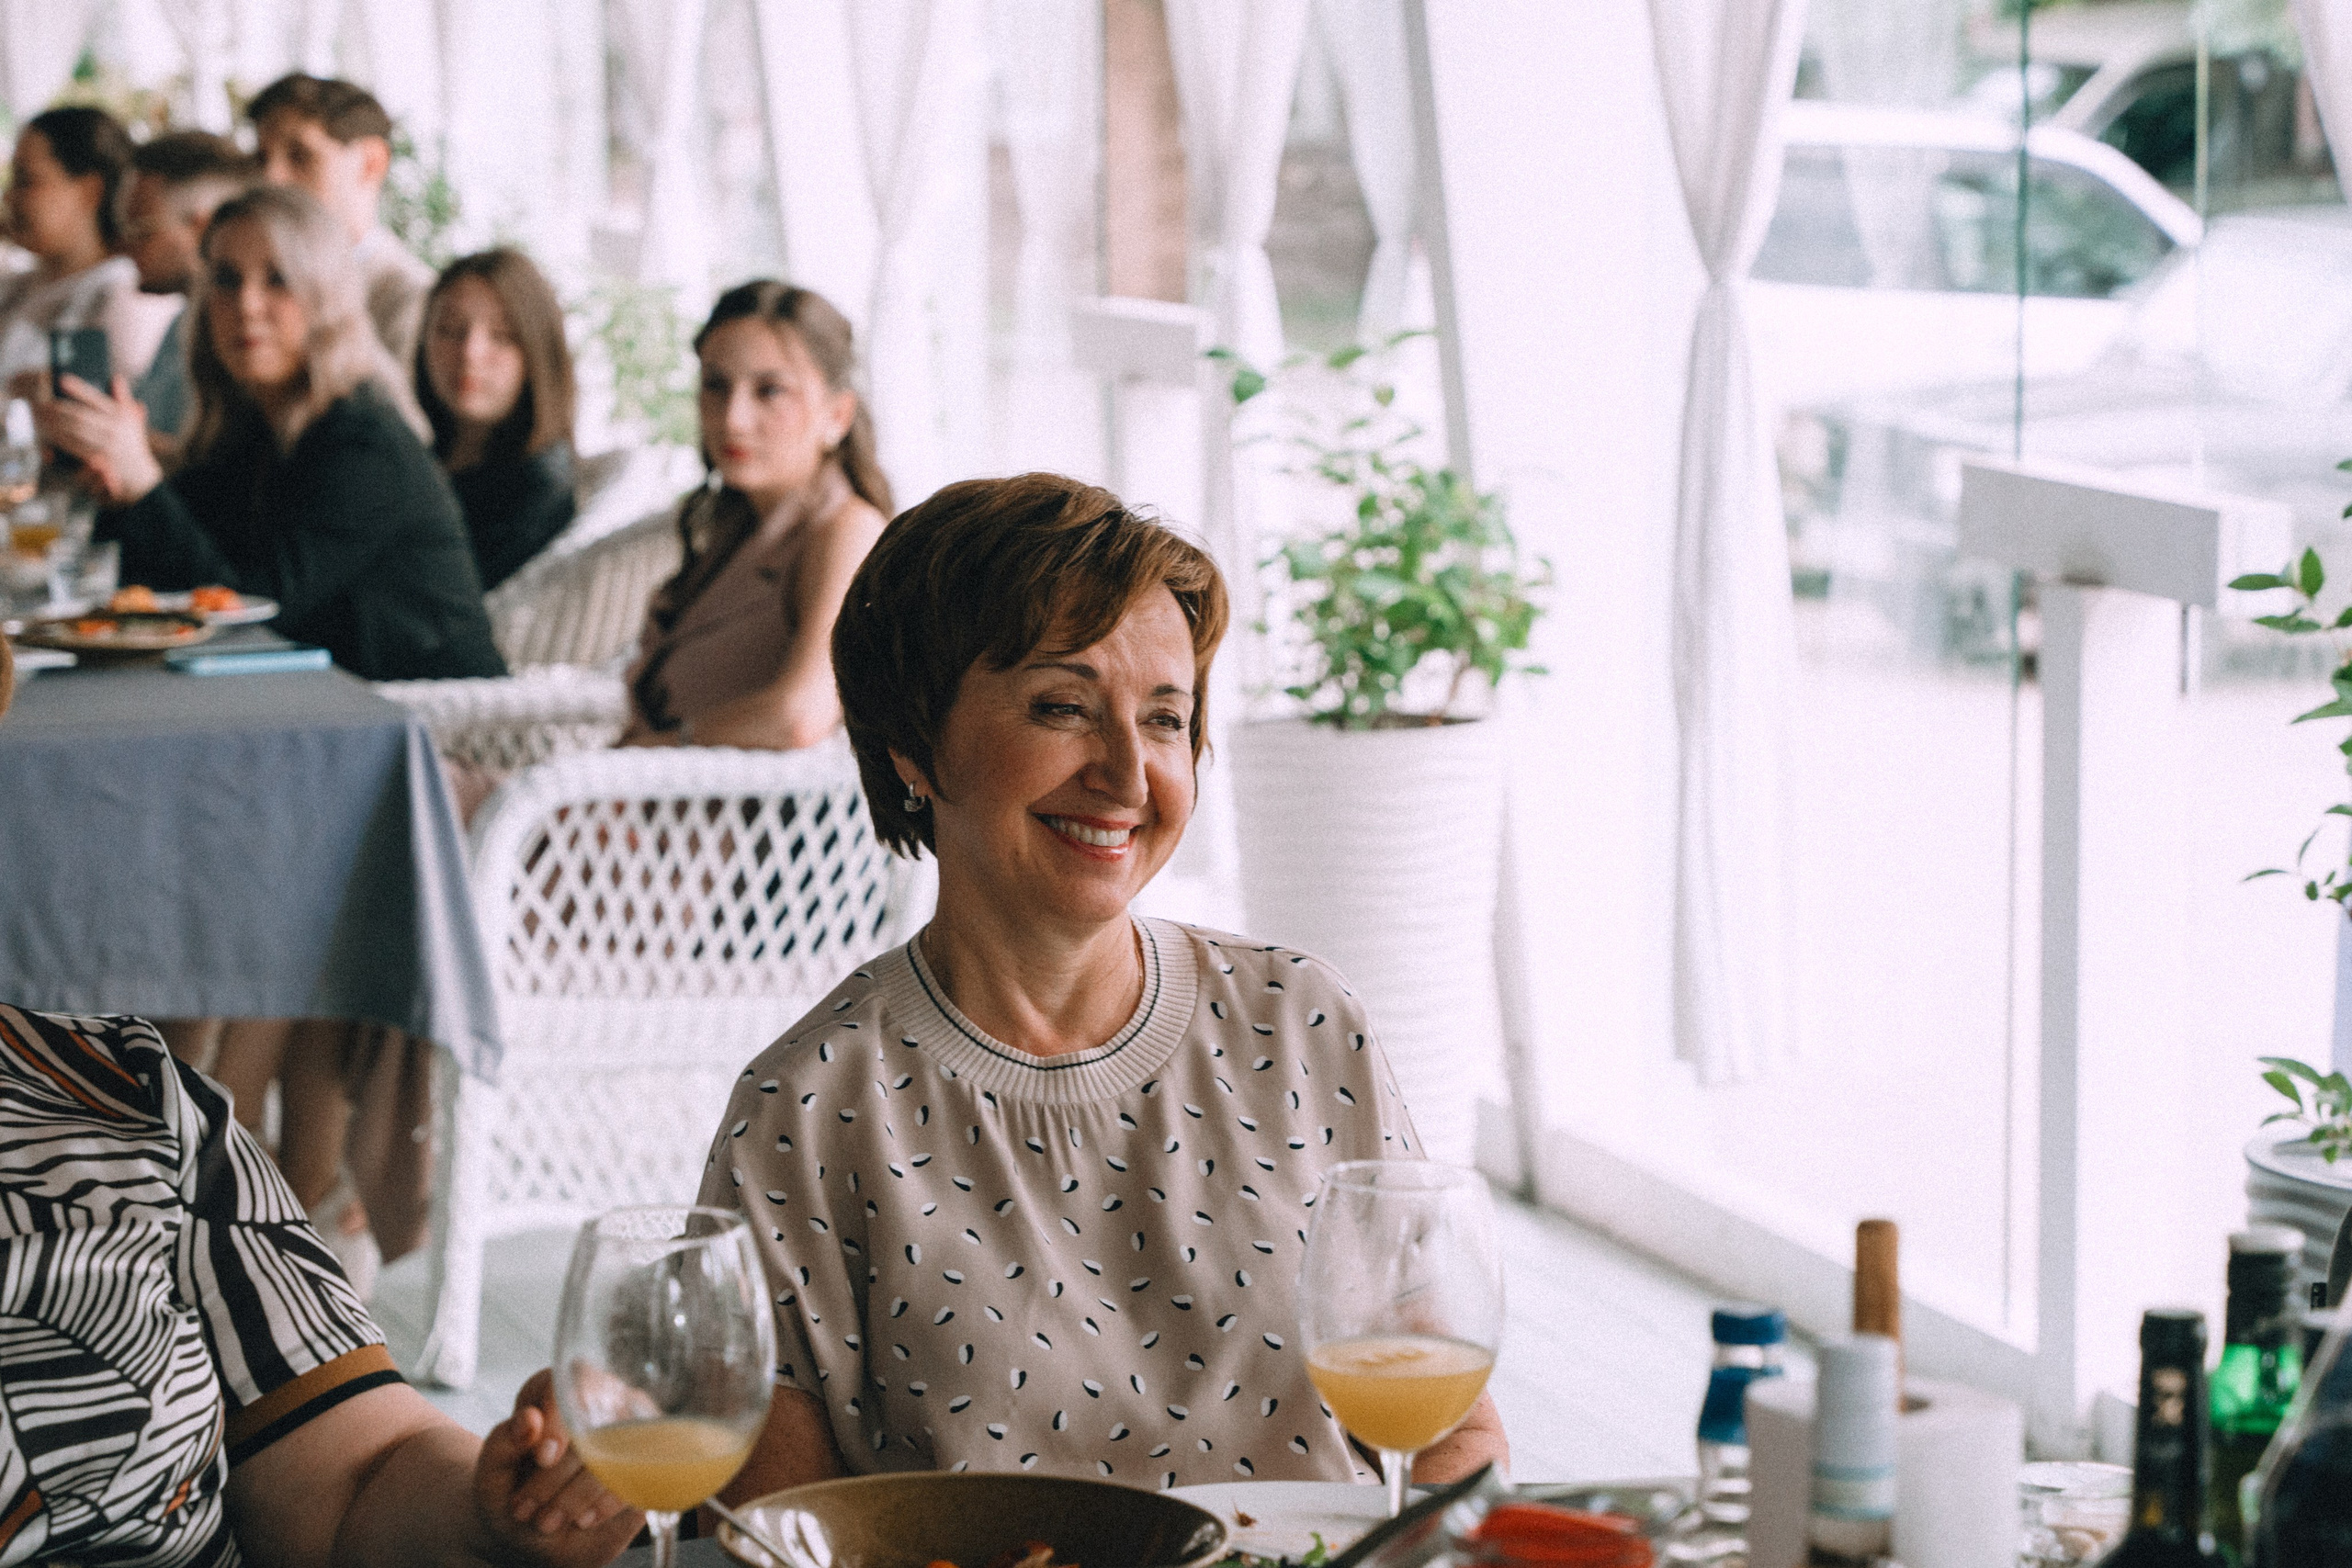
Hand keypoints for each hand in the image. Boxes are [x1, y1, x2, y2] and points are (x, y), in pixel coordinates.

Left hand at [39, 374, 161, 504]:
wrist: (139, 475)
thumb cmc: (133, 443)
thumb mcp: (133, 420)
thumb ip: (124, 399)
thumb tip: (116, 378)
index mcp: (122, 416)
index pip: (96, 399)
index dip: (79, 389)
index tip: (61, 379)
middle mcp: (115, 430)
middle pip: (79, 415)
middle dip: (58, 408)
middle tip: (40, 402)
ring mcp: (107, 446)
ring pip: (74, 431)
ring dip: (54, 423)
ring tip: (39, 416)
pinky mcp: (99, 460)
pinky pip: (74, 447)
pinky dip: (59, 440)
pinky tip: (48, 434)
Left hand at [472, 1368, 640, 1565]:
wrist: (535, 1532)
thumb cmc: (512, 1494)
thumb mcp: (491, 1475)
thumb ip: (501, 1445)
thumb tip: (529, 1421)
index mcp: (554, 1389)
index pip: (571, 1383)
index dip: (559, 1420)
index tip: (543, 1458)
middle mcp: (600, 1397)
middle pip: (596, 1421)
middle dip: (560, 1474)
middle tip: (528, 1509)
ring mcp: (632, 1426)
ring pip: (621, 1448)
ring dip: (581, 1492)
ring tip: (548, 1521)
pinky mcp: (651, 1460)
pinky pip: (642, 1473)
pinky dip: (609, 1501)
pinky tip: (584, 1519)